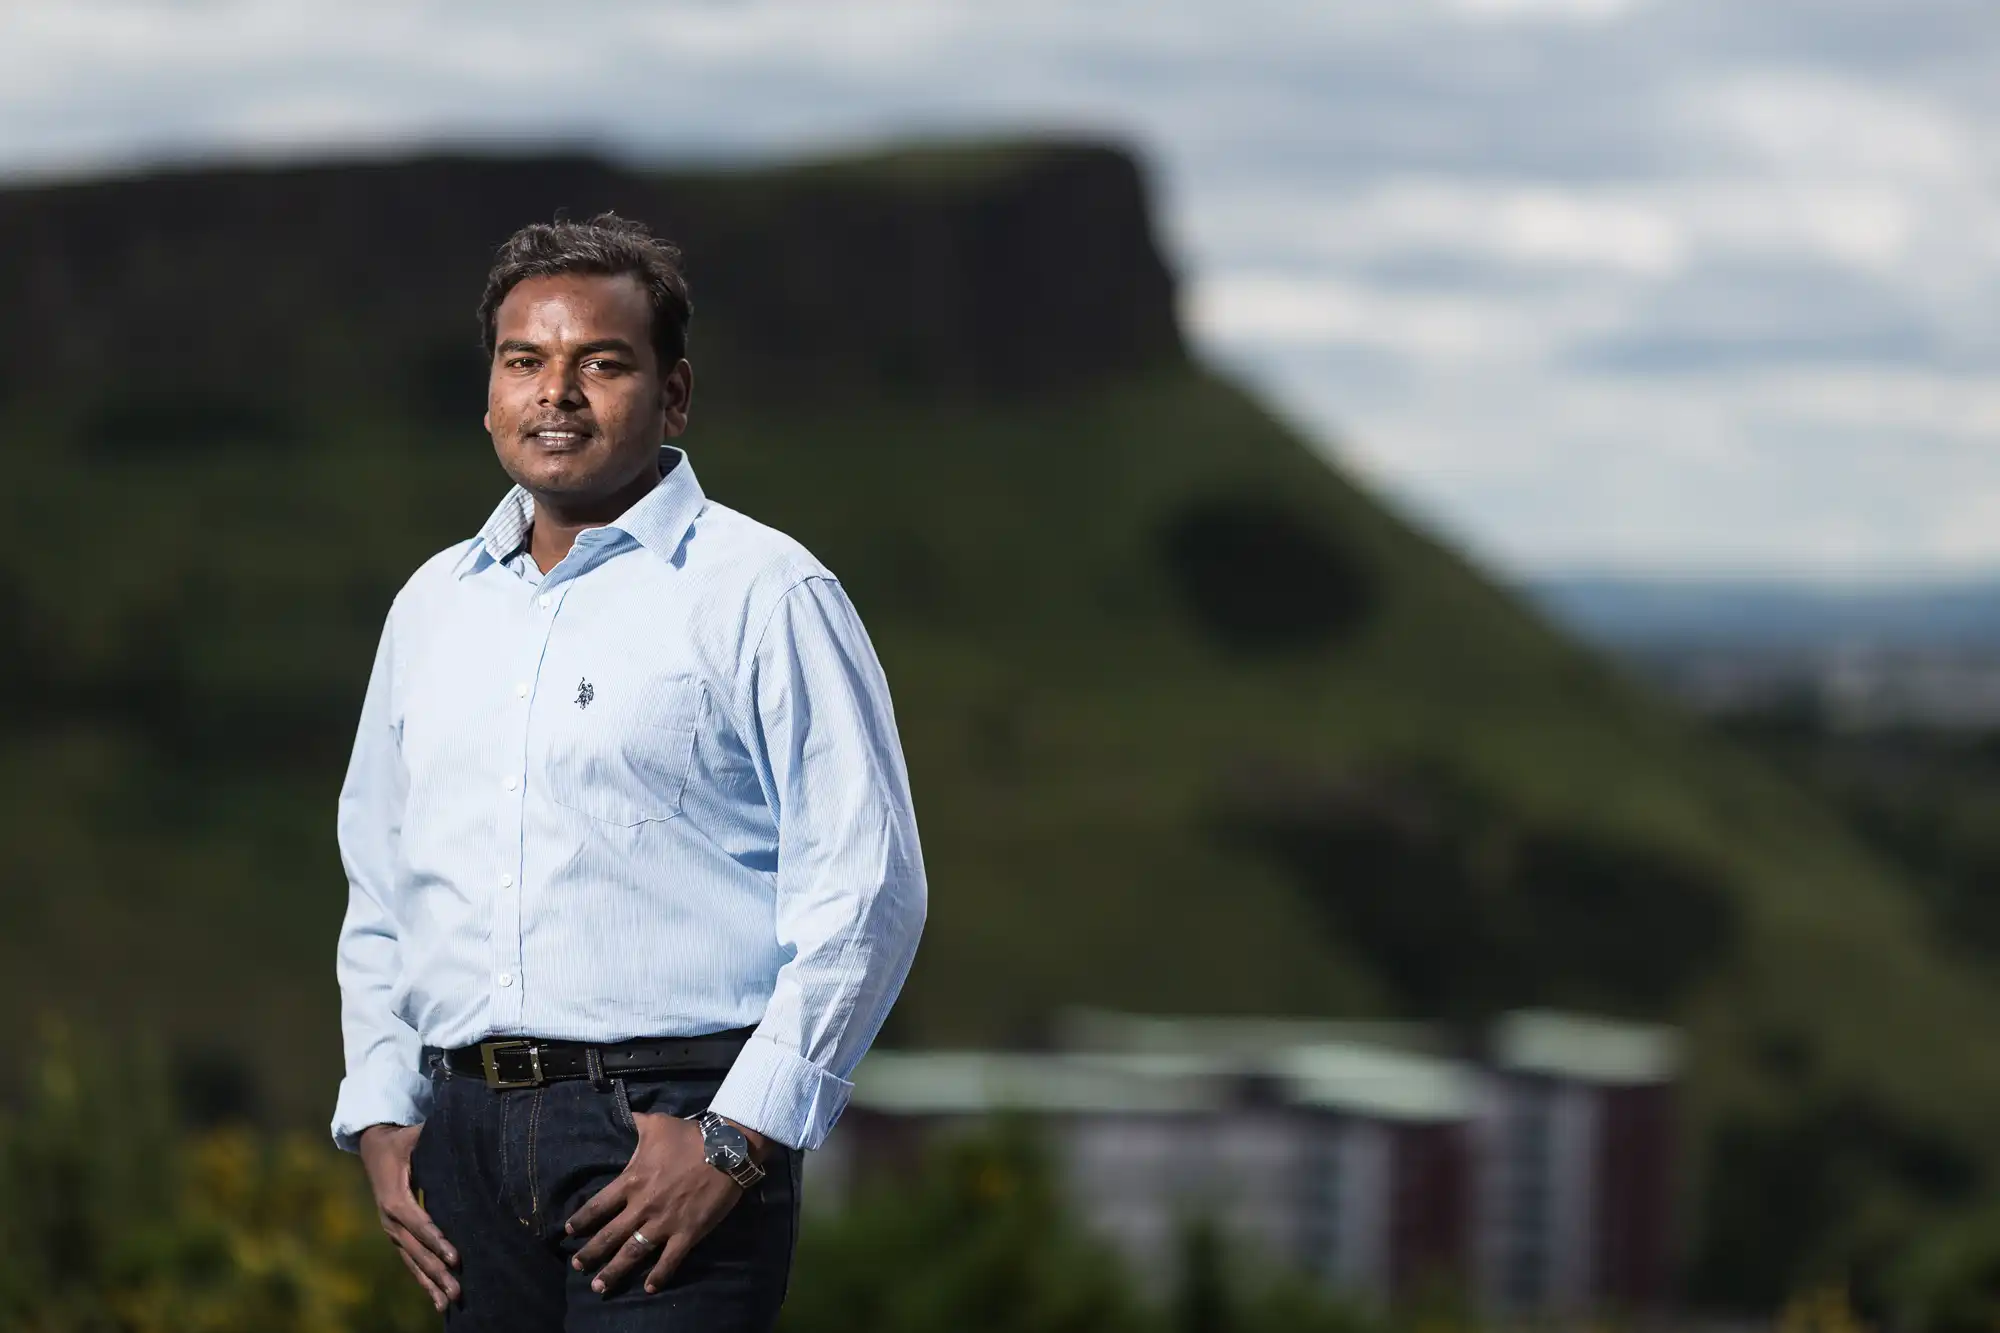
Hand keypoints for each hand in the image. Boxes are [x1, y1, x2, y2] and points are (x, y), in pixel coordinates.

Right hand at [358, 1122, 460, 1310]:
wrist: (373, 1148)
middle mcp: (390, 1219)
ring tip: (448, 1304)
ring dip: (430, 1283)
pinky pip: (409, 1261)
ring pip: (412, 1262)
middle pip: (416, 1250)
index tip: (455, 1257)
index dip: (437, 1240)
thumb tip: (459, 1130)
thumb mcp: (414, 1136)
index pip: (420, 1223)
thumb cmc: (400, 1141)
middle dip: (437, 1271)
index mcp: (395, 1197)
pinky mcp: (395, 1235)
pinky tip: (436, 1299)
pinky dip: (423, 1280)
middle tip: (458, 1290)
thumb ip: (432, 1136)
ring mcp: (391, 1230)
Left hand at [565, 1112, 763, 1295]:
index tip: (570, 1232)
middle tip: (577, 1266)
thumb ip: (639, 1123)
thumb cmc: (691, 1136)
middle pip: (609, 1235)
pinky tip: (649, 1288)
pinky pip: (669, 1260)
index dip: (582, 1221)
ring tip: (599, 1286)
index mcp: (632, 1181)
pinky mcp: (687, 1233)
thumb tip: (630, 1115)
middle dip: (590, 1253)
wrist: (727, 1150)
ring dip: (614, 1271)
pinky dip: (659, 1276)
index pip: (598, 1206)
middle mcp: (642, 1206)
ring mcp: (664, 1223)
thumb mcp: (659, 1124)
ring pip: (632, 1253)